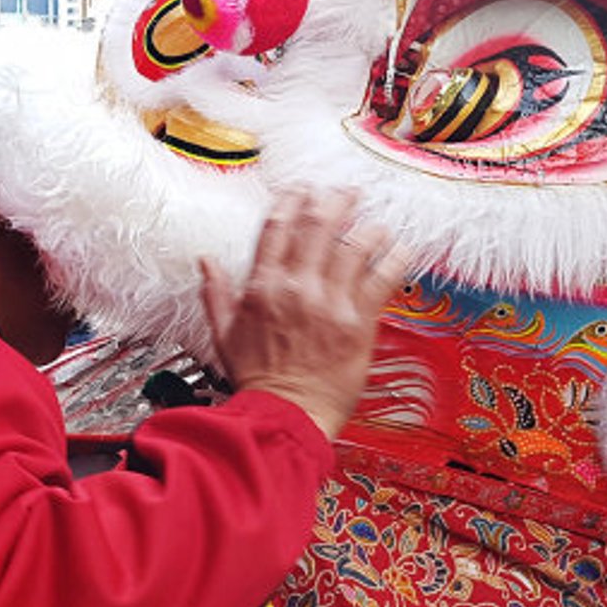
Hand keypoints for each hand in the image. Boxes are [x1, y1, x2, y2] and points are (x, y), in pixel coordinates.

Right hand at [199, 193, 410, 440]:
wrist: (286, 414)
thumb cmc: (258, 380)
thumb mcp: (224, 335)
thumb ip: (216, 294)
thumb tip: (206, 263)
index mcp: (263, 288)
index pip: (277, 229)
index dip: (291, 202)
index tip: (302, 191)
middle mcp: (297, 288)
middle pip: (319, 227)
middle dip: (335, 202)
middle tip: (347, 192)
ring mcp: (330, 303)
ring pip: (354, 247)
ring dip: (367, 227)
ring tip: (375, 222)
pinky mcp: (359, 323)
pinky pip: (382, 280)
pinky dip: (394, 258)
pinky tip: (400, 247)